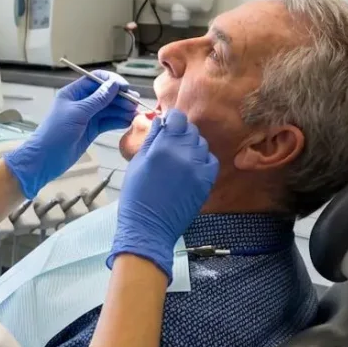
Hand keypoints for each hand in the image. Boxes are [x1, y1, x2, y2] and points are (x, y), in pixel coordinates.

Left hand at [4, 72, 136, 198]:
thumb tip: (115, 84)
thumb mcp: (78, 113)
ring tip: (135, 114)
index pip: (96, 80)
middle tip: (135, 104)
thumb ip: (98, 100)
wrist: (46, 159)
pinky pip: (107, 122)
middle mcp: (82, 102)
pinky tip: (128, 121)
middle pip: (105, 94)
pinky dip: (118, 121)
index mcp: (74, 93)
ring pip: (108, 109)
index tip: (126, 88)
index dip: (112, 81)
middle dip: (120, 98)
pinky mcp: (92, 130)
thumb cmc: (57, 132)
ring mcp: (87, 116)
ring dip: (122, 110)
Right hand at [108, 110, 218, 281]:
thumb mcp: (137, 162)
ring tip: (179, 156)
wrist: (149, 228)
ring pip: (201, 143)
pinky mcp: (206, 182)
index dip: (172, 118)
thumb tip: (160, 122)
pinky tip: (191, 166)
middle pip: (191, 129)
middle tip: (171, 142)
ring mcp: (198, 168)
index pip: (178, 118)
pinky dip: (203, 159)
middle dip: (181, 132)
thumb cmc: (136, 196)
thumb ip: (151, 139)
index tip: (168, 123)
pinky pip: (210, 160)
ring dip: (191, 145)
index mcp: (163, 147)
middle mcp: (184, 154)